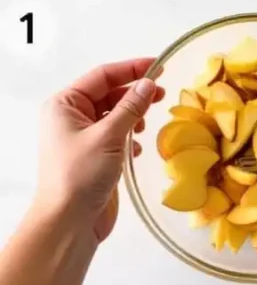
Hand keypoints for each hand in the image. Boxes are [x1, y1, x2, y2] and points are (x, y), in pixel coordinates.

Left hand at [35, 58, 164, 241]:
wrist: (70, 219)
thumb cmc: (81, 175)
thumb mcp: (109, 136)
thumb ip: (130, 108)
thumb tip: (149, 84)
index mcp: (65, 104)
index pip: (102, 76)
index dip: (132, 69)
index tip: (160, 65)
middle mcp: (72, 117)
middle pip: (108, 94)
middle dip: (135, 93)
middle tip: (164, 93)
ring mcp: (83, 137)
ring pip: (114, 116)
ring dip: (133, 116)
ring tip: (149, 122)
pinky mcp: (95, 156)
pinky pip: (117, 136)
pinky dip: (130, 137)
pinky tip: (138, 147)